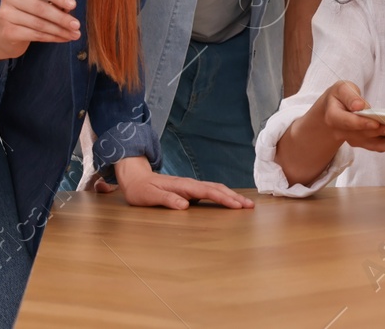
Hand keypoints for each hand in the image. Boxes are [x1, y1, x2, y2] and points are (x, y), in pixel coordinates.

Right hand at [0, 0, 80, 64]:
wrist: (5, 33)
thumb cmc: (28, 13)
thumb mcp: (38, 3)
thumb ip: (53, 3)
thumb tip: (70, 10)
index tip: (73, 5)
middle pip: (40, 8)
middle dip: (61, 17)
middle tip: (77, 25)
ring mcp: (6, 14)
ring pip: (39, 24)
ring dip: (60, 30)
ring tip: (74, 34)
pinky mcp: (7, 31)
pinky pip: (35, 35)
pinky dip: (52, 38)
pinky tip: (63, 39)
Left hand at [111, 156, 253, 209]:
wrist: (135, 178)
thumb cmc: (141, 189)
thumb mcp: (150, 196)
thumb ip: (167, 200)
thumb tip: (185, 205)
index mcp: (183, 186)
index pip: (208, 192)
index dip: (223, 198)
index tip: (237, 205)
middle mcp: (189, 184)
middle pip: (216, 189)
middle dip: (234, 197)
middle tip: (250, 206)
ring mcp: (190, 187)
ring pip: (215, 189)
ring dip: (230, 196)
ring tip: (245, 204)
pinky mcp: (189, 191)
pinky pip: (210, 192)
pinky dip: (222, 196)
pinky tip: (228, 201)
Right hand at [312, 81, 384, 152]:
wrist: (331, 111)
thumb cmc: (339, 96)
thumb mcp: (341, 89)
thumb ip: (349, 96)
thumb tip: (360, 106)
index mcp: (334, 117)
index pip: (348, 122)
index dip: (362, 124)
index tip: (375, 123)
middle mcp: (342, 132)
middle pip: (363, 134)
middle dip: (381, 132)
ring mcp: (353, 139)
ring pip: (372, 145)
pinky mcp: (362, 143)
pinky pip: (376, 146)